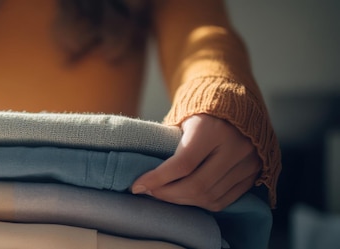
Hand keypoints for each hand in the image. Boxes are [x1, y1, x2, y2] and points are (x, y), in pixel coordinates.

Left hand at [131, 114, 260, 211]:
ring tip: (164, 195)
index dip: (157, 179)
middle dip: (167, 194)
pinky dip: (201, 202)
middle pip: (197, 185)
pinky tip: (185, 197)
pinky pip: (224, 200)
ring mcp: (249, 163)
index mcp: (214, 129)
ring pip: (210, 196)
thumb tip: (144, 181)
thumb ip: (167, 147)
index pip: (183, 164)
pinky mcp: (254, 174)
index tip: (137, 186)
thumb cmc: (200, 114)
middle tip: (149, 192)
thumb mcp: (182, 121)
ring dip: (182, 200)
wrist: (237, 106)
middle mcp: (236, 147)